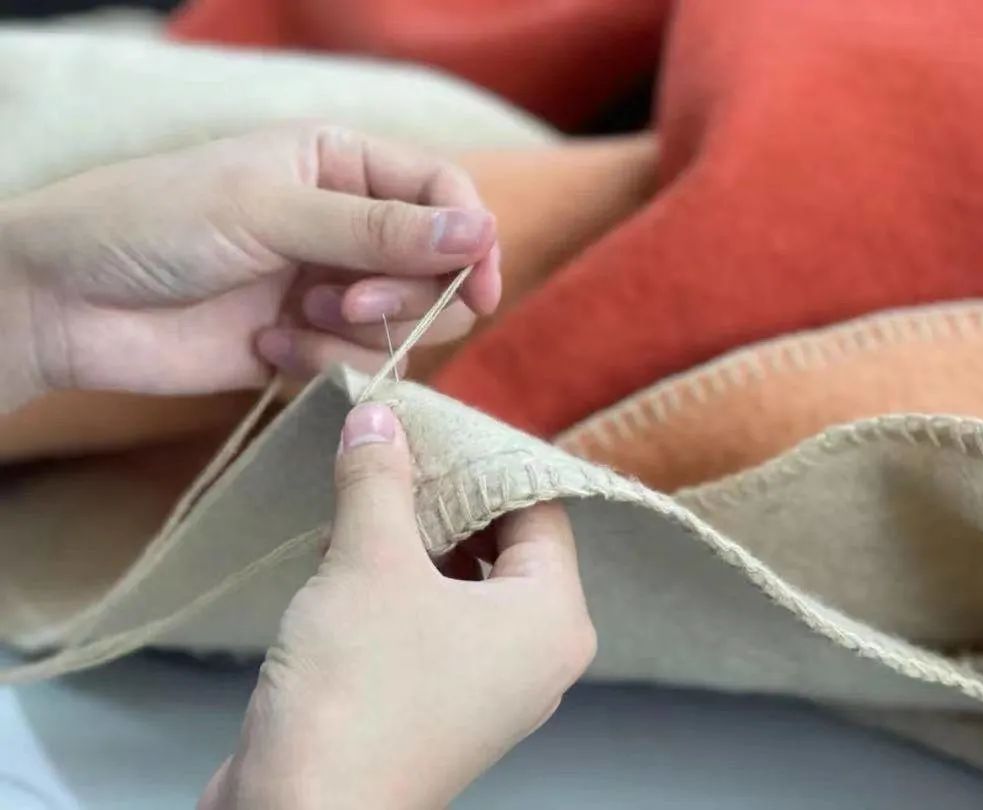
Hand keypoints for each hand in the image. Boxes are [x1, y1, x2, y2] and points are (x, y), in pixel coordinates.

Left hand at [0, 124, 499, 407]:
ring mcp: (329, 286)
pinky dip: (322, 367)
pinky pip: (361, 366)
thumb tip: (482, 231)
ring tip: (293, 323)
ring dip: (357, 334)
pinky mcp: (310, 345)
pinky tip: (265, 351)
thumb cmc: (155, 226)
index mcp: (342, 163)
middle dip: (401, 295)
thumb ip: (379, 229)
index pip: (444, 191)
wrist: (68, 304)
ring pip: (405, 324)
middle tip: (342, 301)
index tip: (477, 289)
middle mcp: (346, 224)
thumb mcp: (270, 212)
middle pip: (437, 267)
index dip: (472, 239)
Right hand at [199, 403, 595, 809]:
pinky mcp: (440, 703)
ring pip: (462, 578)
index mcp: (553, 618)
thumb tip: (379, 414)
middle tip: (396, 448)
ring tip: (367, 491)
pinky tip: (351, 552)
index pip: (539, 506)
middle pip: (503, 540)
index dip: (486, 457)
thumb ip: (379, 478)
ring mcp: (489, 686)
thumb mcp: (368, 561)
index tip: (435, 420)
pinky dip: (401, 580)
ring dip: (415, 534)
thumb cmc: (356, 686)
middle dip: (446, 494)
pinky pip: (435, 617)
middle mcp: (536, 654)